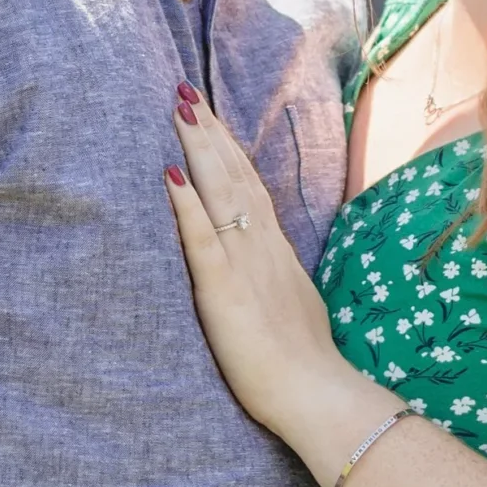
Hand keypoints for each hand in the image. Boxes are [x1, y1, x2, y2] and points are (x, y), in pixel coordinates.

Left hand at [165, 85, 383, 473]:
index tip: (210, 118)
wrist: (316, 394)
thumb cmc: (303, 364)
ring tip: (180, 111)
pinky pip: (201, 239)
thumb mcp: (294, 305)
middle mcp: (261, 247)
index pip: (249, 188)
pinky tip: (170, 174)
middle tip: (186, 93)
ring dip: (199, 148)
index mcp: (275, 252)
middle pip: (233, 176)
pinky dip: (185, 204)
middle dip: (209, 132)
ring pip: (220, 193)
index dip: (227, 150)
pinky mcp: (223, 290)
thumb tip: (269, 269)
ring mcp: (244, 265)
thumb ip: (277, 278)